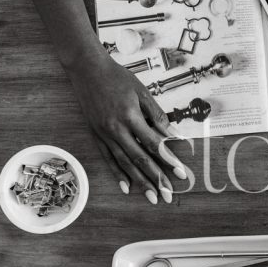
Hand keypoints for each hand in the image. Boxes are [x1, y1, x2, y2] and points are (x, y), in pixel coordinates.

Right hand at [64, 48, 186, 203]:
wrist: (87, 69)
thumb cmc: (118, 78)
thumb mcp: (142, 92)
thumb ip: (157, 115)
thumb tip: (174, 134)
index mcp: (130, 116)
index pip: (153, 144)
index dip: (168, 160)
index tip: (180, 173)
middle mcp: (116, 129)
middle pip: (139, 159)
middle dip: (156, 178)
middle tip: (168, 194)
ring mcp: (104, 134)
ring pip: (124, 163)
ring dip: (139, 182)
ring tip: (151, 197)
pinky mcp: (96, 135)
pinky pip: (108, 159)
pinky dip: (117, 174)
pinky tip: (126, 187)